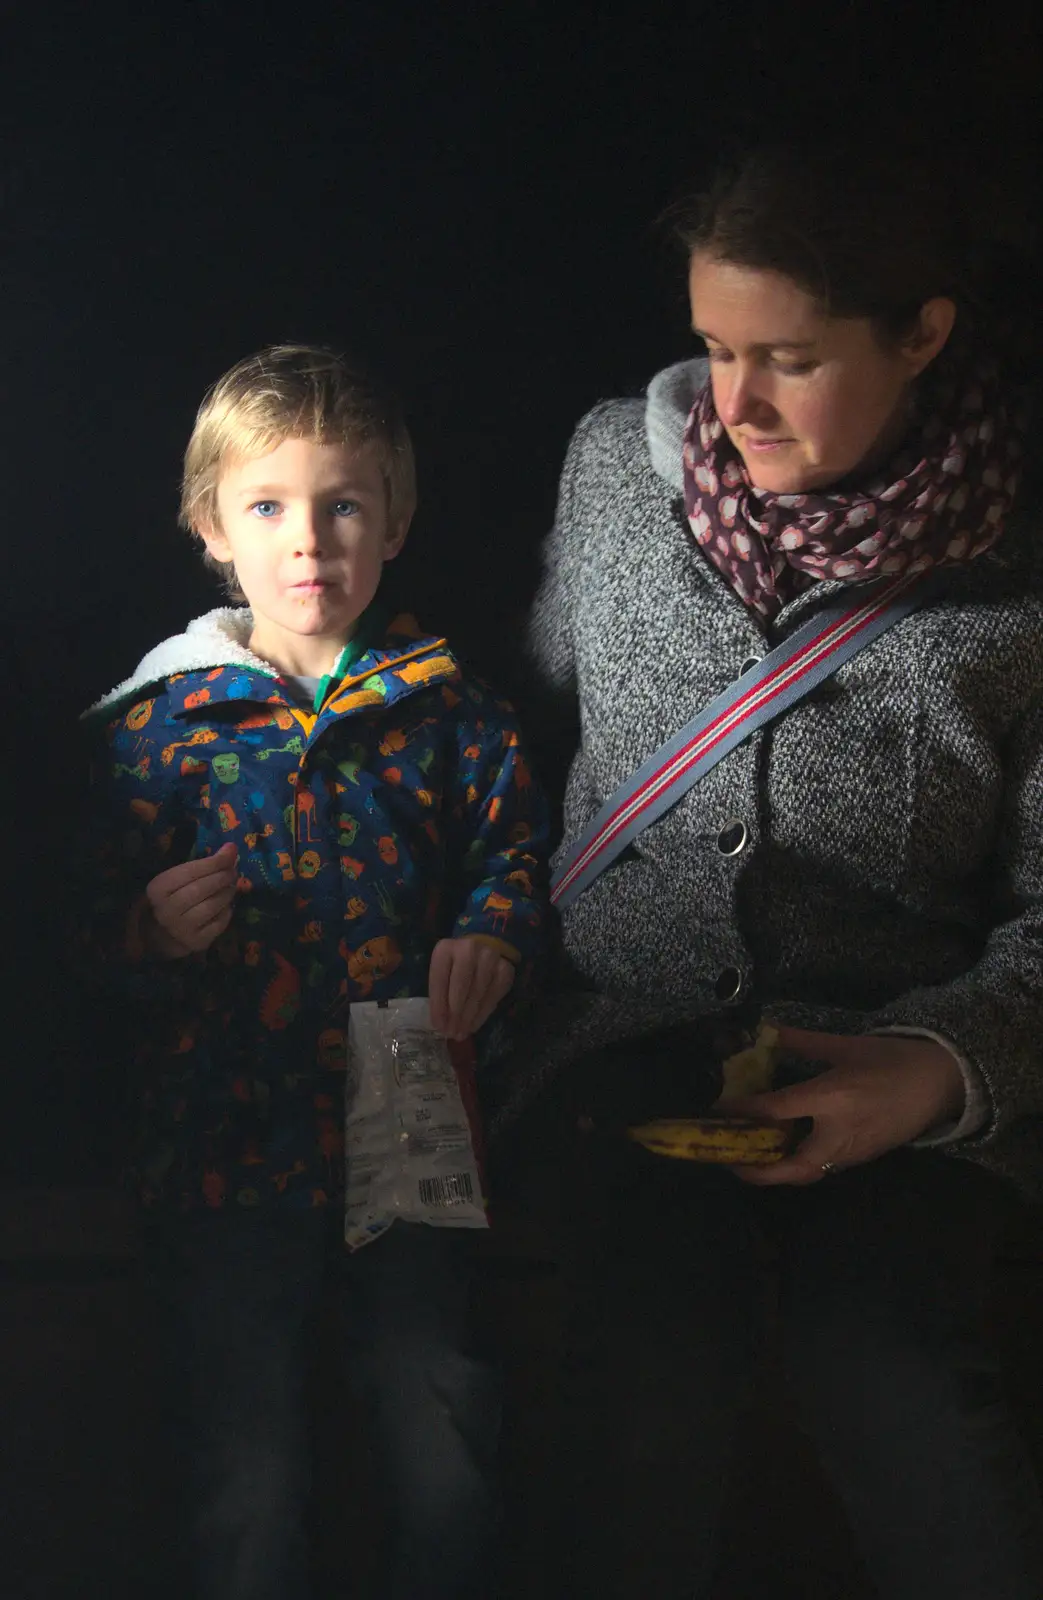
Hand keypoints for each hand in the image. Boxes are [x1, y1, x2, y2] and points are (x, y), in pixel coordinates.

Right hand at [145, 843, 238, 957]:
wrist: (164, 933)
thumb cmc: (174, 897)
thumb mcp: (179, 878)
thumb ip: (203, 863)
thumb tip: (231, 848)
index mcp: (158, 889)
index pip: (189, 871)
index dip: (213, 861)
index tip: (230, 851)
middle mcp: (167, 910)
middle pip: (201, 889)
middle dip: (222, 876)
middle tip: (233, 871)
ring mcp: (181, 929)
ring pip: (212, 906)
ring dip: (227, 893)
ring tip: (231, 886)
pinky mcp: (197, 942)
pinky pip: (219, 923)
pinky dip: (227, 911)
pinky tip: (226, 904)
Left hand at [428, 938, 515, 1040]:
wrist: (483, 946)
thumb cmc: (455, 965)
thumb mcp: (442, 973)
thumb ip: (439, 994)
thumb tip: (441, 1024)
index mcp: (445, 949)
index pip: (439, 979)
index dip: (438, 1005)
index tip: (438, 1026)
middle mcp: (468, 949)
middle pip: (461, 985)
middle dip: (455, 1013)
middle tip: (452, 1033)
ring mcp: (490, 957)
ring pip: (478, 991)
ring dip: (469, 1016)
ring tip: (462, 1032)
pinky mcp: (505, 968)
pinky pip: (494, 994)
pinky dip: (484, 1012)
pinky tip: (475, 1023)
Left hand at [719, 1026, 965, 1186]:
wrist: (943, 1081)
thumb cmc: (894, 1058)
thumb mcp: (846, 1045)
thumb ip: (803, 1042)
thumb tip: (768, 1030)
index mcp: (831, 1097)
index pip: (776, 1110)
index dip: (743, 1112)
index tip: (717, 1110)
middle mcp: (839, 1131)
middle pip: (791, 1167)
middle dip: (757, 1172)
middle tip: (729, 1160)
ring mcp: (853, 1151)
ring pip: (807, 1173)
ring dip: (776, 1171)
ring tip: (750, 1157)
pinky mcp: (864, 1158)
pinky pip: (824, 1168)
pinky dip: (799, 1164)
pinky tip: (785, 1150)